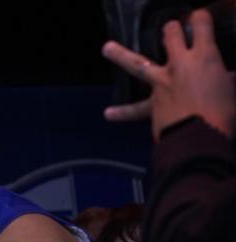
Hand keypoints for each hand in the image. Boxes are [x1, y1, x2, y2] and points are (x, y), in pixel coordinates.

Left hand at [102, 9, 234, 139]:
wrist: (199, 137)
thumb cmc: (224, 113)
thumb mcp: (232, 91)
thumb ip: (227, 81)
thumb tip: (229, 78)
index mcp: (204, 57)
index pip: (202, 27)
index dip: (200, 19)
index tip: (199, 17)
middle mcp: (179, 65)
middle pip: (171, 37)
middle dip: (171, 30)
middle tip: (171, 27)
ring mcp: (161, 83)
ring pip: (137, 64)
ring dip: (120, 54)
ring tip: (106, 48)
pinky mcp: (152, 105)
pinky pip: (135, 110)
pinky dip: (122, 113)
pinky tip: (108, 114)